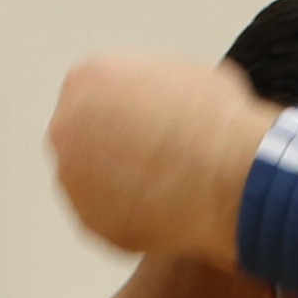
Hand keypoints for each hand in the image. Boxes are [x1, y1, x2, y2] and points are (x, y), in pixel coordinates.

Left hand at [48, 56, 268, 263]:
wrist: (231, 175)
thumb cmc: (217, 122)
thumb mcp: (187, 75)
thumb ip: (156, 87)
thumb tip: (169, 99)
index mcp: (87, 79)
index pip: (97, 94)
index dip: (130, 111)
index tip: (154, 125)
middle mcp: (66, 125)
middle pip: (85, 137)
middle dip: (115, 148)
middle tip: (158, 159)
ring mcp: (72, 178)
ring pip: (94, 182)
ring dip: (122, 185)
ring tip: (170, 188)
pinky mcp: (89, 221)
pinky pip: (111, 219)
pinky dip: (134, 218)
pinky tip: (169, 213)